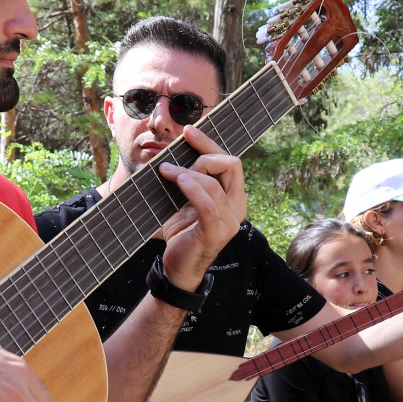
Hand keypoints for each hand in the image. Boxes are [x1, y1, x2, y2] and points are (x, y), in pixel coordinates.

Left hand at [156, 125, 246, 289]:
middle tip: (177, 154)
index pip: (230, 161)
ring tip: (165, 171)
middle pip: (230, 164)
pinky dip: (191, 187)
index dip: (209, 143)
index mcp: (234, 197)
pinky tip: (177, 179)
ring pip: (214, 182)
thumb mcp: (185, 202)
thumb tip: (171, 153)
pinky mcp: (215, 232)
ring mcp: (229, 221)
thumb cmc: (181, 234)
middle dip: (204, 151)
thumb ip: (188, 181)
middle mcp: (238, 207)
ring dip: (186, 171)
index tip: (188, 132)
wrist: (178, 269)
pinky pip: (207, 202)